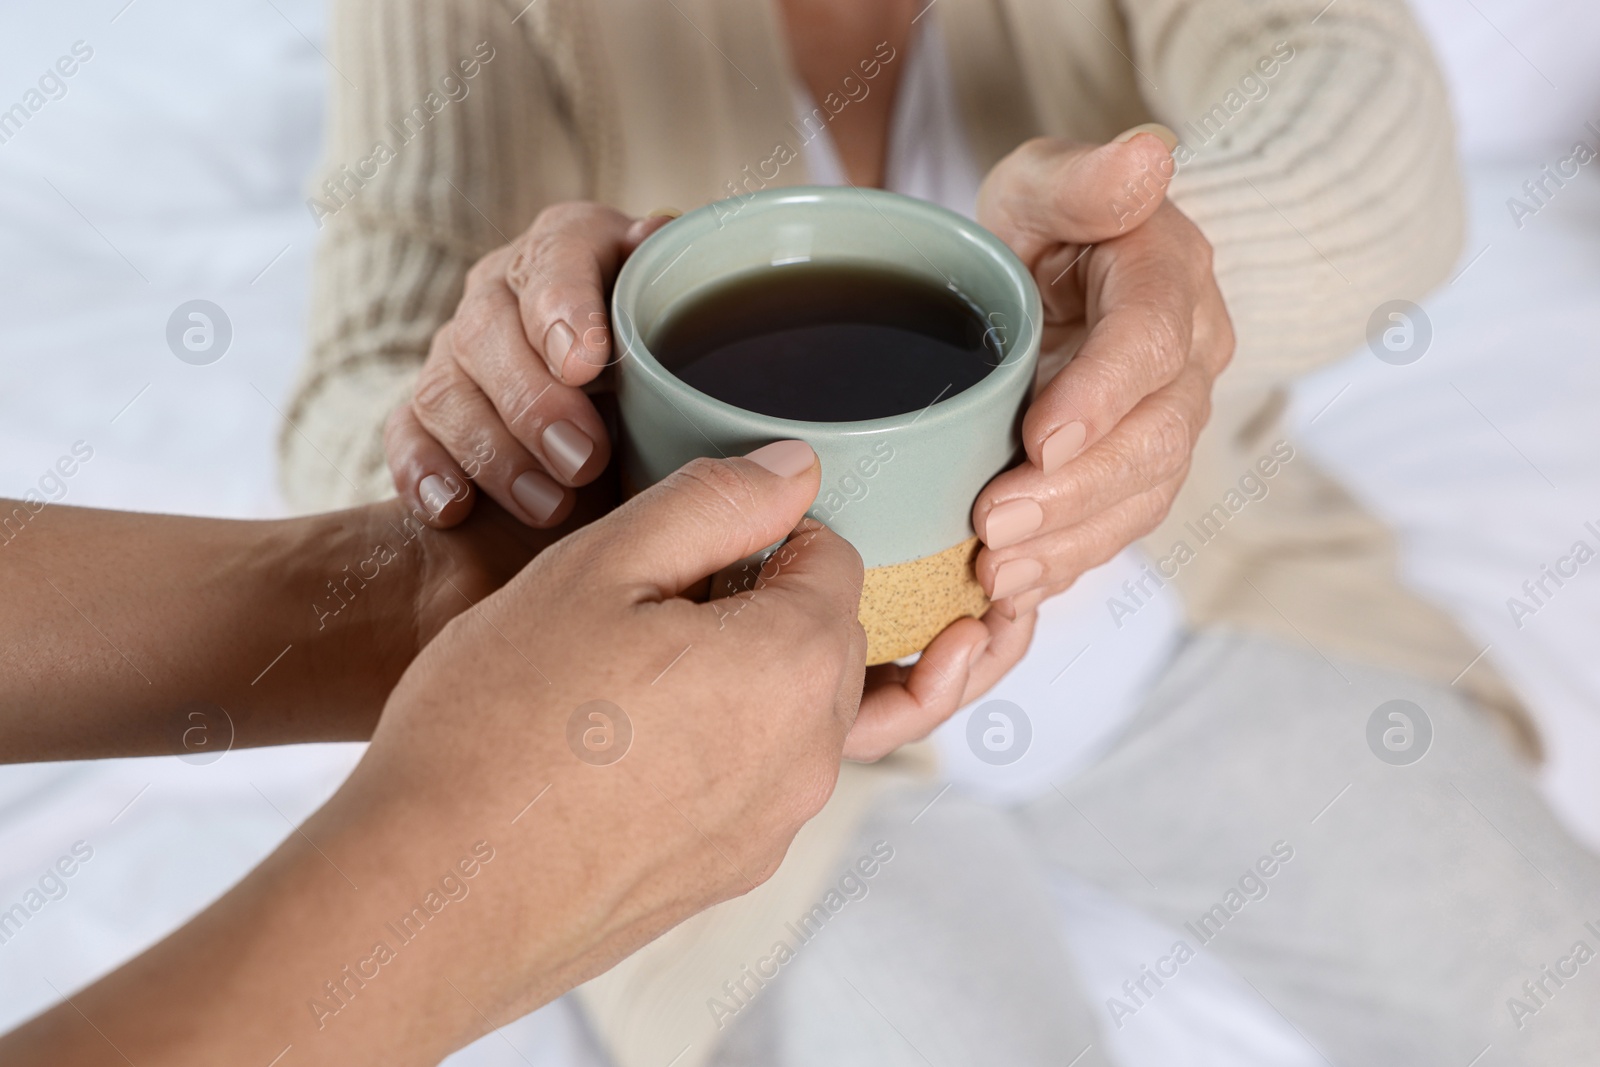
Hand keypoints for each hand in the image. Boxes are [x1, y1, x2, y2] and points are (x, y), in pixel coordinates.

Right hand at [0, 443, 870, 1065]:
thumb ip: (713, 504)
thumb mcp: (598, 568)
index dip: (766, 531)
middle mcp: (806, 759)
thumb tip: (795, 470)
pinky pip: (748, 787)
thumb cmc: (498, 722)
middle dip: (762, 605)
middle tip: (650, 602)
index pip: (836, 560)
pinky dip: (710, 751)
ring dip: (736, 679)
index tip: (690, 543)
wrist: (430, 895)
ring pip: (787, 716)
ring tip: (622, 677)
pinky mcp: (723, 879)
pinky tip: (612, 749)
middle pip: (825, 642)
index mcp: (794, 665)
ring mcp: (768, 832)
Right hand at [385, 203, 676, 529]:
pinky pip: (405, 436)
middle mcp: (501, 292)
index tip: (587, 363)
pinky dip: (424, 474)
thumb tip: (658, 231)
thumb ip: (677, 284)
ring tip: (549, 505)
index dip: (564, 308)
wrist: (627, 408)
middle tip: (584, 459)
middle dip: (534, 402)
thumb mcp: (682, 319)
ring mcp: (455, 354)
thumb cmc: (667, 356)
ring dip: (494, 454)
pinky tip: (455, 509)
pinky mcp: (426, 414)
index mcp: (568, 249)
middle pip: (489, 332)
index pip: (554, 259)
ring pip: (445, 391)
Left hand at [840, 131, 1231, 749]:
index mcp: (1168, 281)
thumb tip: (1147, 154)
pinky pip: (1117, 527)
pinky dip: (1068, 563)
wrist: (1071, 277)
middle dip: (1073, 492)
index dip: (1100, 396)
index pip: (1148, 343)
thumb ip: (1084, 177)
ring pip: (1141, 498)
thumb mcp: (1046, 182)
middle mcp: (1186, 360)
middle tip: (992, 526)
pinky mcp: (1136, 471)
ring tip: (996, 575)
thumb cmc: (1049, 225)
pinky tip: (1014, 589)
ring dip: (1069, 543)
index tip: (1039, 438)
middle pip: (1152, 440)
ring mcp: (1167, 423)